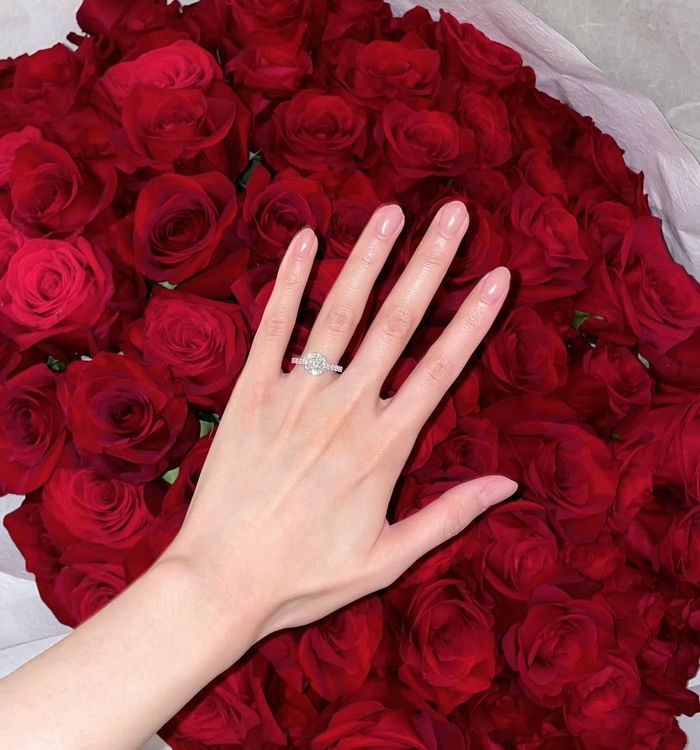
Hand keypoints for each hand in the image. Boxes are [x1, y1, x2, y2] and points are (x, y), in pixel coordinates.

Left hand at [163, 200, 516, 641]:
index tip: (499, 275)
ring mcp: (295, 396)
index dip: (474, 319)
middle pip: (396, 324)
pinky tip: (305, 238)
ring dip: (368, 259)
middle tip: (454, 214)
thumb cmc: (306, 576)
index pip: (441, 369)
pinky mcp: (250, 394)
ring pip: (339, 314)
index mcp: (384, 448)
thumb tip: (508, 483)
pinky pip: (273, 326)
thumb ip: (449, 515)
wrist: (221, 581)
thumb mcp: (388, 558)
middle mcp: (345, 411)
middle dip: (430, 264)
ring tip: (392, 212)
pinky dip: (289, 281)